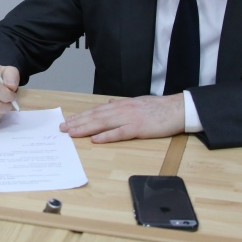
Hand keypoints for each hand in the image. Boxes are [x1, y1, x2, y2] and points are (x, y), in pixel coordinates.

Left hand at [60, 94, 185, 142]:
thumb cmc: (159, 108)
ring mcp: (130, 118)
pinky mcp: (139, 128)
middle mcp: (122, 109)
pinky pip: (119, 133)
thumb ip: (122, 104)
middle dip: (78, 122)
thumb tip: (110, 102)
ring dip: (86, 128)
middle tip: (63, 128)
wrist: (178, 108)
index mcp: (122, 104)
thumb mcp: (137, 102)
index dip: (81, 116)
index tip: (69, 120)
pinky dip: (106, 136)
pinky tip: (95, 139)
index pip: (97, 110)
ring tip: (72, 132)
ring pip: (103, 123)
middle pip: (95, 116)